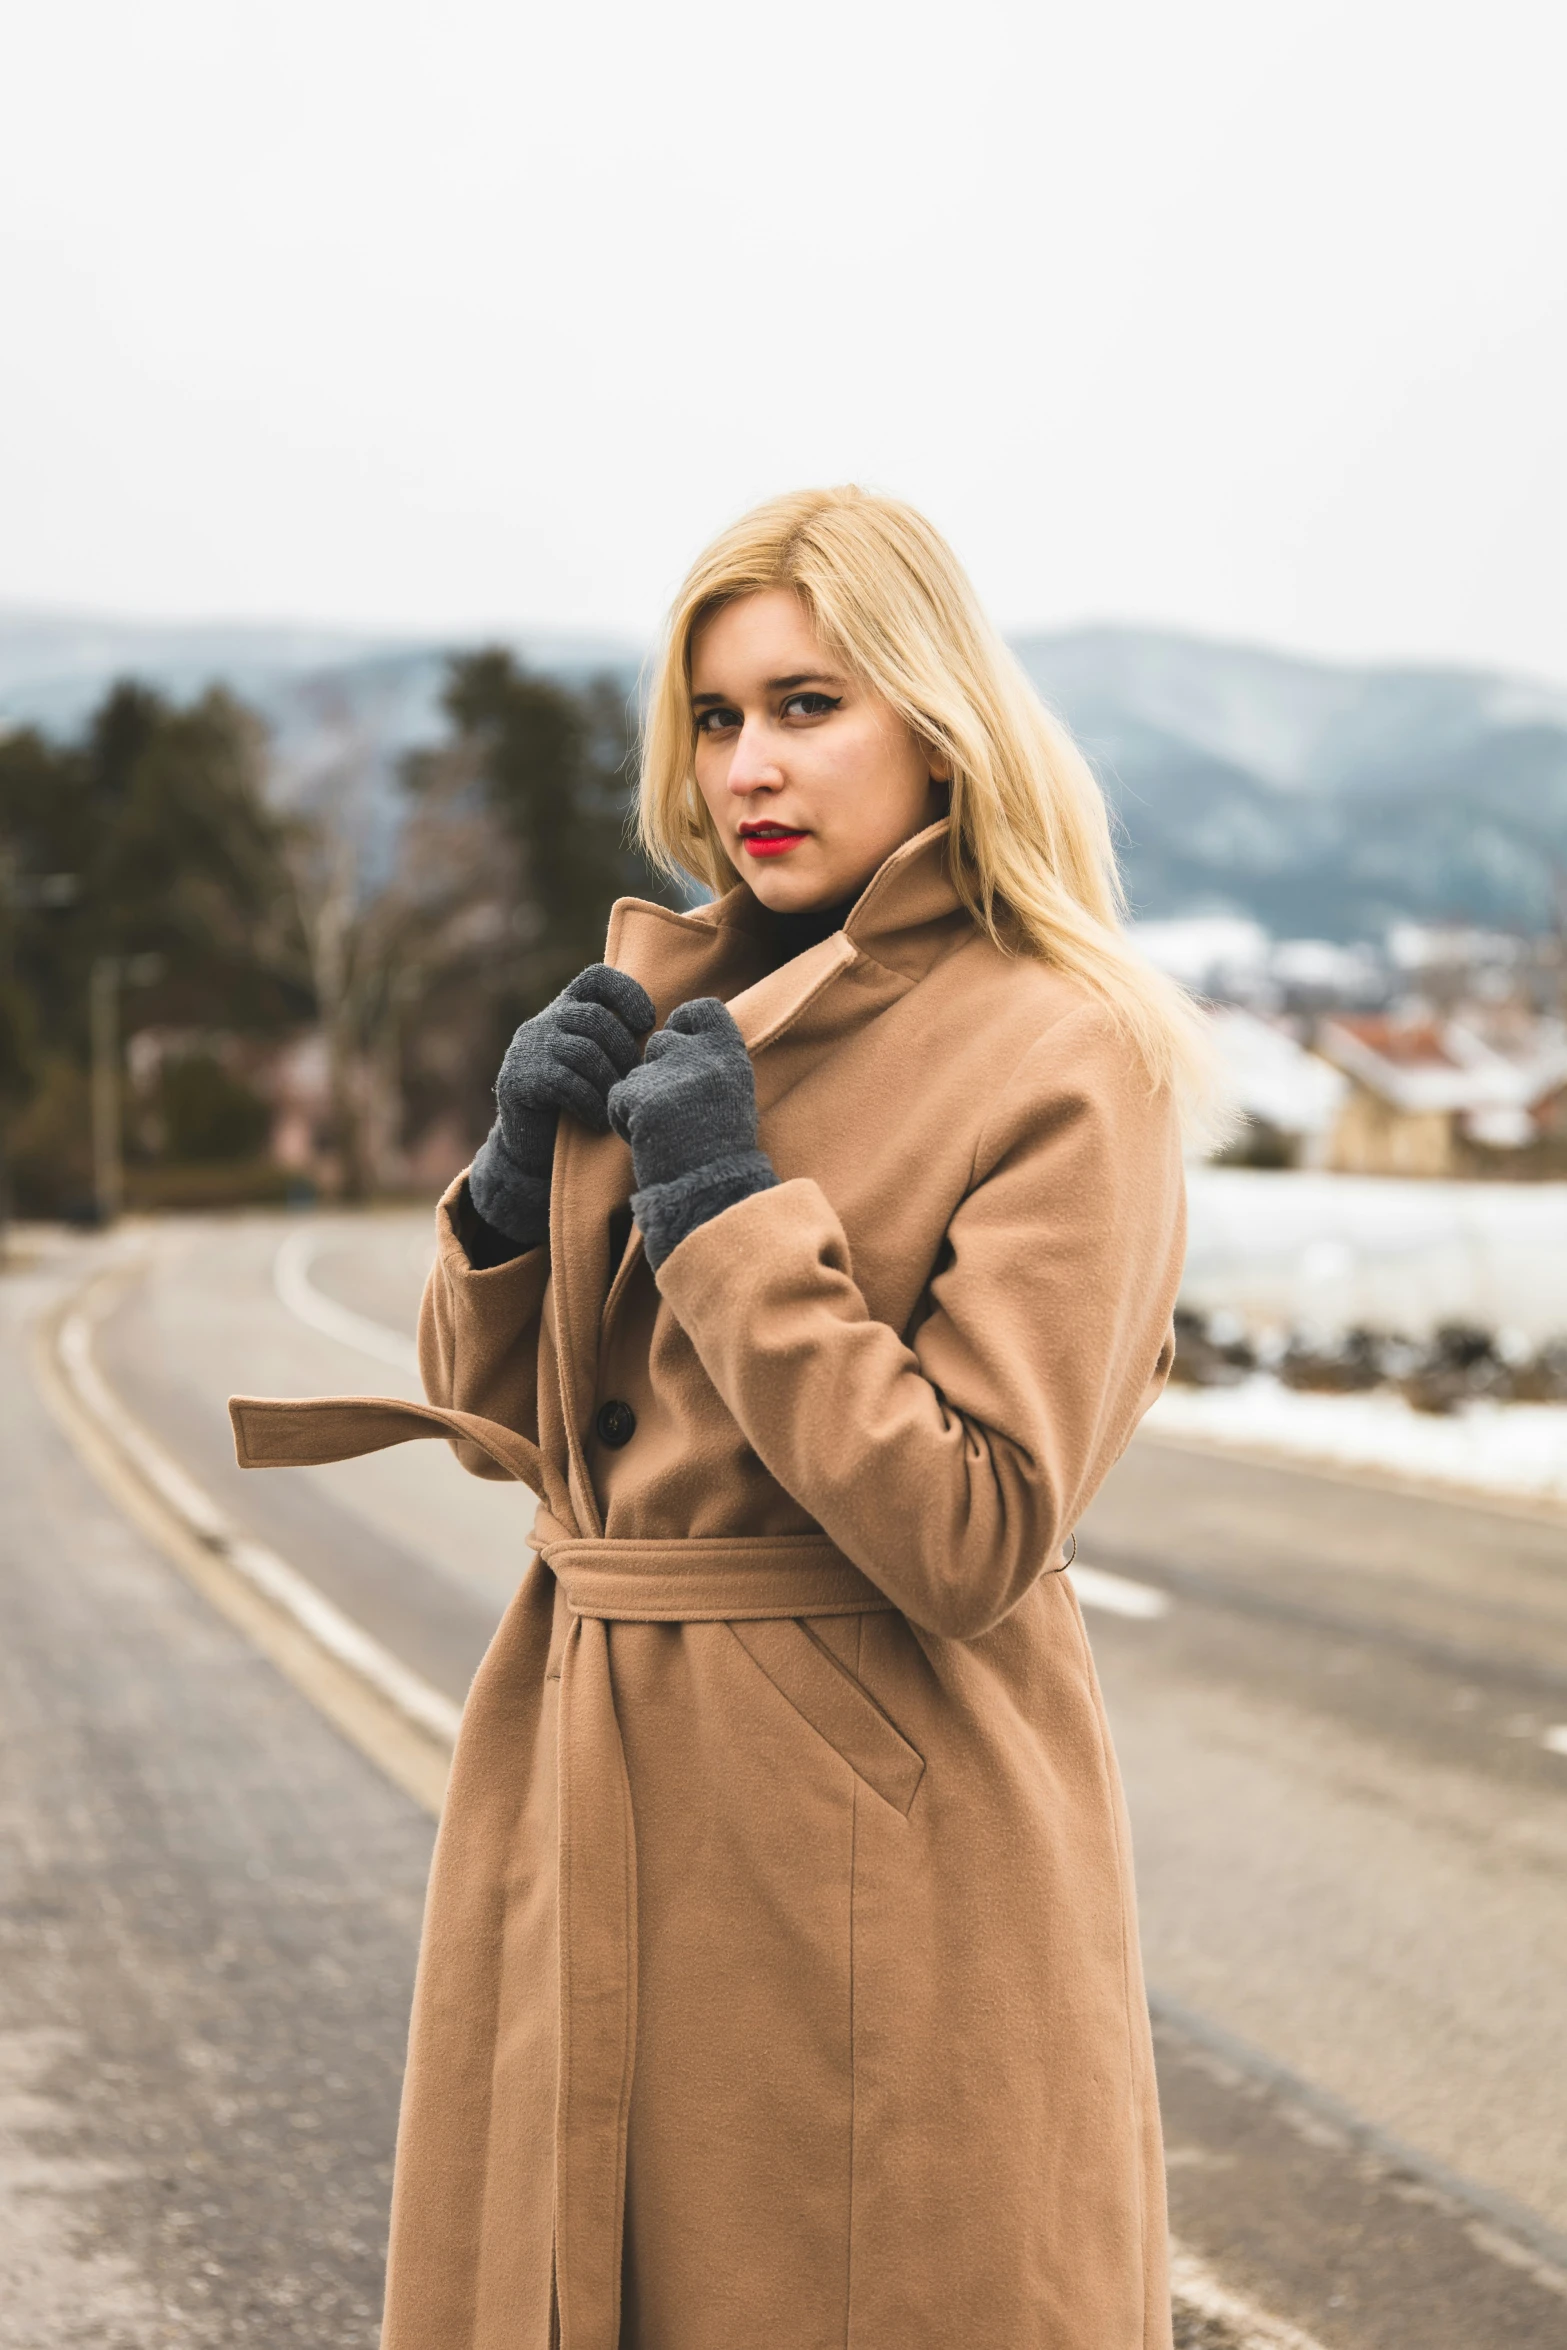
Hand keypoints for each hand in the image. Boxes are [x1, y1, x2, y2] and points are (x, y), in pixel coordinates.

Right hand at [495, 964, 655, 1142]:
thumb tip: (664, 1035)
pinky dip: (590, 1104)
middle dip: (623, 1051)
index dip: (626, 992)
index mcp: (567, 1009)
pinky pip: (566, 1083)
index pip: (596, 978)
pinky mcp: (520, 1079)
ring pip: (584, 1051)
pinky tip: (599, 1120)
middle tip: (634, 1080)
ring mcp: (529, 1048)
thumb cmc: (579, 1101)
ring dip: (609, 1081)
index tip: (646, 1023)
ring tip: (618, 1103)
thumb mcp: (598, 1062)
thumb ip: (618, 1041)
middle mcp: (544, 1021)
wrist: (531, 1144)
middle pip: (594, 1017)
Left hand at [607, 997, 756, 1189]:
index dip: (685, 1024)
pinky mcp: (643, 1097)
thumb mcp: (732, 1094)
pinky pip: (616, 1097)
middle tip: (675, 1112)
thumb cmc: (721, 1150)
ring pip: (635, 1072)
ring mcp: (673, 1074)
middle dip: (657, 1072)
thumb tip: (678, 1037)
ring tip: (664, 1130)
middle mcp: (705, 1056)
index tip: (684, 1051)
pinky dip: (624, 1120)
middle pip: (660, 1042)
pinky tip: (648, 1140)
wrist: (713, 1192)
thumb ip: (709, 1062)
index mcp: (732, 1054)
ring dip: (640, 1099)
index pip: (703, 1009)